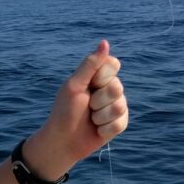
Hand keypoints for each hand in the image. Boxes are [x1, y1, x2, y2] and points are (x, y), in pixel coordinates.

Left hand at [23, 40, 127, 177]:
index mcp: (98, 76)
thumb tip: (105, 42)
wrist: (63, 141)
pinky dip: (105, 129)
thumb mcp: (74, 85)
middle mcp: (110, 88)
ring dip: (100, 116)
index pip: (113, 64)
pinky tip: (97, 130)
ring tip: (90, 119)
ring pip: (120, 106)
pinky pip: (121, 123)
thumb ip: (90, 65)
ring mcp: (116, 106)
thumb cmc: (64, 112)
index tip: (88, 84)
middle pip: (117, 86)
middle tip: (87, 106)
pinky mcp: (120, 123)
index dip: (101, 76)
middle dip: (98, 100)